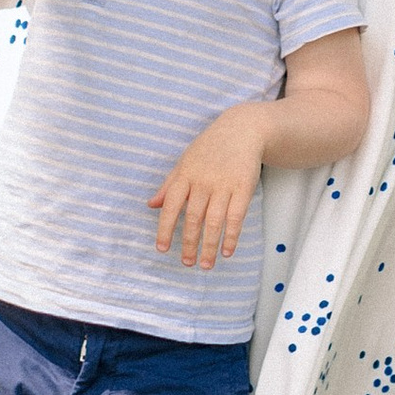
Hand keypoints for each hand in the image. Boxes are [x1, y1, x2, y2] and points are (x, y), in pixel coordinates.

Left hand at [148, 105, 271, 268]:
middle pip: (193, 217)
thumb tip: (151, 205)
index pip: (170, 205)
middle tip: (186, 262)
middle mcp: (202, 181)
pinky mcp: (243, 188)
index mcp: (185, 175)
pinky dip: (231, 236)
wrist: (241, 129)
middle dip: (189, 243)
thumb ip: (168, 185)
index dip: (165, 228)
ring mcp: (224, 185)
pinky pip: (236, 217)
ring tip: (205, 264)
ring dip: (209, 246)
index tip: (162, 248)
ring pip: (214, 221)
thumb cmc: (209, 148)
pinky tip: (227, 251)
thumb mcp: (184, 162)